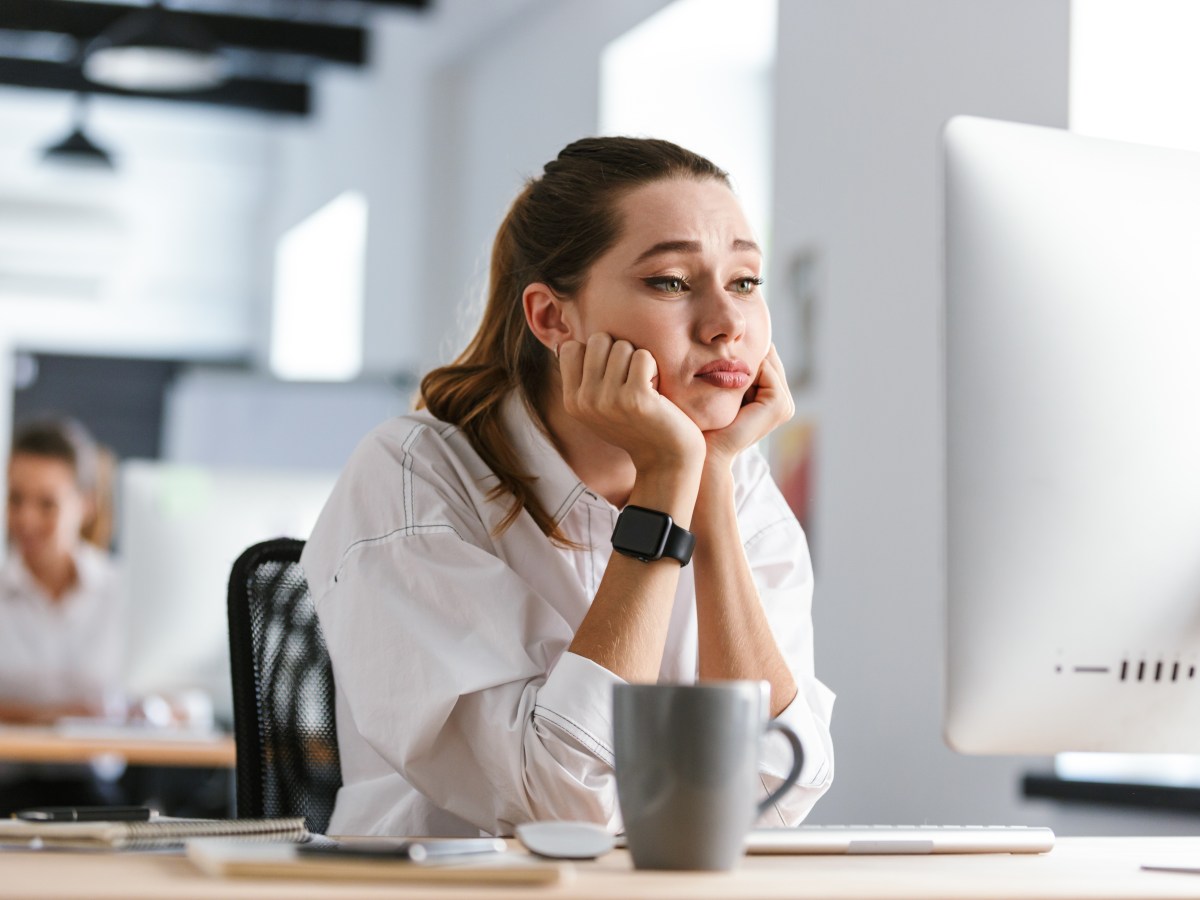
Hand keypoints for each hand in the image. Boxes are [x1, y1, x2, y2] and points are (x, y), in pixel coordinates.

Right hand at [559, 333, 705, 472]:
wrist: (666, 458)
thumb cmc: (636, 425)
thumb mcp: (598, 407)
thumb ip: (582, 379)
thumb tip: (566, 342)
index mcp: (572, 402)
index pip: (571, 348)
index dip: (596, 352)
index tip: (611, 374)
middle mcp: (585, 401)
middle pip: (598, 340)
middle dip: (619, 350)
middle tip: (631, 377)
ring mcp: (609, 400)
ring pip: (622, 346)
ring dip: (639, 360)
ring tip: (644, 385)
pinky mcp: (635, 398)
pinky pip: (643, 356)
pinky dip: (653, 367)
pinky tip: (655, 390)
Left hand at [703, 344, 794, 467]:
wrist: (708, 452)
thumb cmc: (708, 424)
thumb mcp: (723, 391)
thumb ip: (734, 371)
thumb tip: (726, 339)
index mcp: (774, 398)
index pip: (764, 360)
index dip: (744, 350)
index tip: (720, 347)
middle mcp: (784, 402)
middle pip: (767, 359)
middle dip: (747, 351)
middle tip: (720, 347)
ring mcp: (785, 405)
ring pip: (766, 362)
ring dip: (744, 359)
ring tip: (720, 361)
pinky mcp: (779, 405)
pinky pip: (766, 370)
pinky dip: (747, 368)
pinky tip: (726, 373)